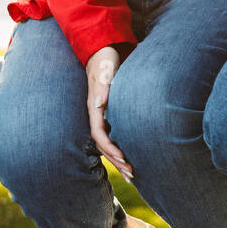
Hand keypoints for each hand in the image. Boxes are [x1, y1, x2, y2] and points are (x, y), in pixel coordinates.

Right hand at [86, 46, 132, 179]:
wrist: (105, 52)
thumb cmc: (105, 60)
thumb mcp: (105, 70)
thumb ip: (102, 86)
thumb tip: (99, 103)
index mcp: (93, 108)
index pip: (99, 134)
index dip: (110, 148)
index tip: (124, 157)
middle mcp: (96, 115)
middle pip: (103, 145)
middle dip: (116, 160)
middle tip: (132, 173)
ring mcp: (102, 117)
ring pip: (108, 145)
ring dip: (119, 160)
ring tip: (133, 174)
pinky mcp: (110, 116)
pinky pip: (114, 137)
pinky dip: (121, 150)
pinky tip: (131, 160)